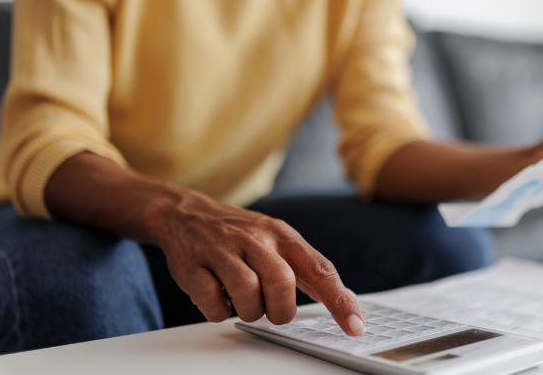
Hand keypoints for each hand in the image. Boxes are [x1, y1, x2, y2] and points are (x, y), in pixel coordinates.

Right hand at [144, 191, 365, 334]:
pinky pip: (212, 302)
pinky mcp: (193, 266)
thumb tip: (346, 299)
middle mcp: (255, 239)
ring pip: (246, 292)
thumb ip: (309, 268)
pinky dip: (219, 311)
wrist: (186, 215)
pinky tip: (220, 299)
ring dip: (250, 311)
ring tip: (245, 304)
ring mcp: (222, 251)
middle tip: (273, 311)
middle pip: (282, 283)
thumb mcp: (278, 239)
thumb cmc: (241, 234)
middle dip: (281, 310)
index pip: (320, 269)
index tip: (355, 327)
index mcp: (282, 235)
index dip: (340, 301)